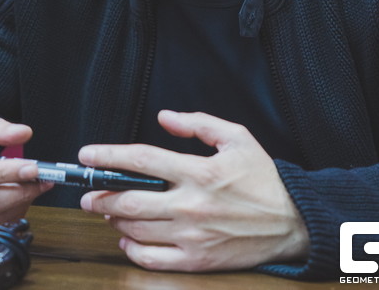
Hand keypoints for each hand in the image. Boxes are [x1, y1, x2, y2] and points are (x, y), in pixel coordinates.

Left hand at [79, 110, 308, 271]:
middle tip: (86, 192)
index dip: (109, 155)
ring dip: (114, 219)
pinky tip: (127, 237)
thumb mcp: (236, 137)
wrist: (291, 222)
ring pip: (137, 229)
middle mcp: (191, 204)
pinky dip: (133, 249)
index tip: (88, 154)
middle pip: (131, 199)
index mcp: (199, 171)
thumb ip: (197, 124)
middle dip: (99, 195)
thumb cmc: (263, 178)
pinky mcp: (197, 259)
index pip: (142, 160)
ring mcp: (192, 236)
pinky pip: (153, 259)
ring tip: (106, 210)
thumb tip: (164, 118)